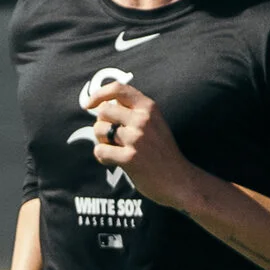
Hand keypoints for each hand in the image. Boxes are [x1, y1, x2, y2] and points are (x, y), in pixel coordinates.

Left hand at [83, 81, 200, 208]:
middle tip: (110, 137)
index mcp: (149, 108)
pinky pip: (100, 150)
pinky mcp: (130, 158)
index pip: (118, 89)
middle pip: (103, 111)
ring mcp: (137, 138)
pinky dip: (102, 157)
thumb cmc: (162, 152)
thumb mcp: (155, 123)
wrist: (179, 181)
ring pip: (99, 129)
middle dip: (101, 124)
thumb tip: (102, 104)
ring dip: (101, 141)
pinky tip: (114, 162)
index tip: (89, 104)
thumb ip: (133, 112)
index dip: (98, 94)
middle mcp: (143, 119)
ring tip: (114, 149)